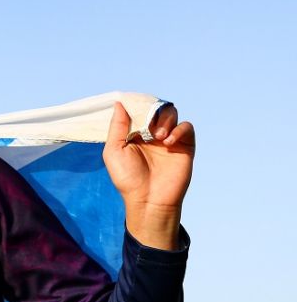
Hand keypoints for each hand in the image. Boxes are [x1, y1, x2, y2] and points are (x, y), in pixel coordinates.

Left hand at [102, 102, 194, 249]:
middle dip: (152, 112)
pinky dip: (179, 129)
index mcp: (135, 133)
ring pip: (172, 114)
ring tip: (157, 136)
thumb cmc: (128, 178)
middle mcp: (152, 133)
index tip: (133, 106)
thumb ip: (117, 127)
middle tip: (147, 126)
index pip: (139, 109)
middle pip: (156, 108)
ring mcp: (169, 139)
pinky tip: (168, 142)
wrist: (148, 199)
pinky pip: (186, 127)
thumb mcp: (114, 150)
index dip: (137, 105)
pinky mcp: (184, 146)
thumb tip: (119, 103)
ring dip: (164, 120)